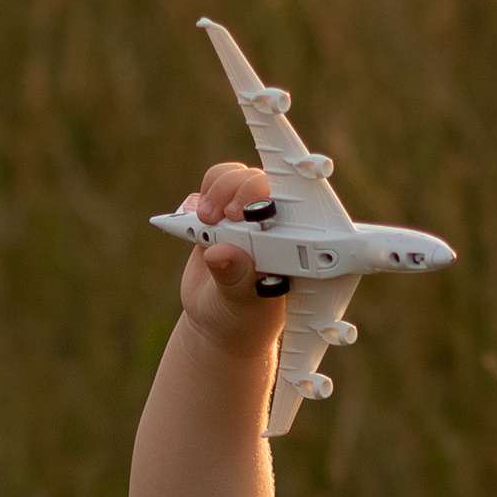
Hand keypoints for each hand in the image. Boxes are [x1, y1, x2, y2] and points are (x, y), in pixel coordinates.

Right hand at [178, 159, 277, 349]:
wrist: (219, 318)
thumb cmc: (242, 316)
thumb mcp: (240, 305)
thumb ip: (234, 280)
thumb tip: (222, 254)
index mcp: (294, 247)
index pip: (297, 210)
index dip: (278, 200)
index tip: (254, 213)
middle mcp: (276, 225)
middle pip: (265, 185)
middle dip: (244, 192)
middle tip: (229, 215)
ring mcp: (250, 214)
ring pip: (240, 177)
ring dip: (221, 189)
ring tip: (207, 218)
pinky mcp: (224, 210)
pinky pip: (218, 181)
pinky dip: (207, 191)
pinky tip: (199, 215)